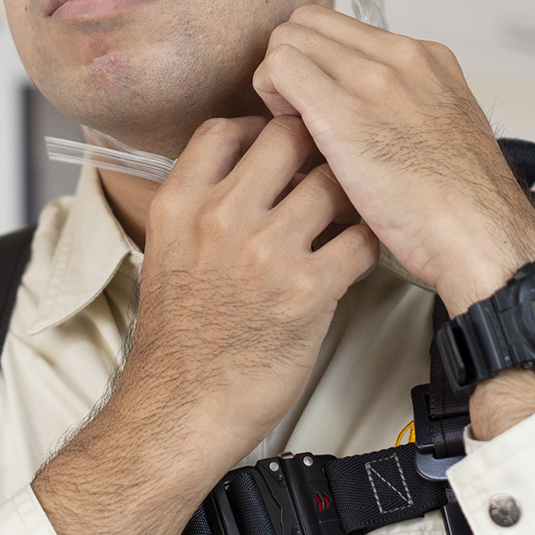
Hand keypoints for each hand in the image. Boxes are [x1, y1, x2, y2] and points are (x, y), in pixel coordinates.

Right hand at [32, 115, 376, 534]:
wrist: (181, 409)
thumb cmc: (180, 338)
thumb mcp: (167, 251)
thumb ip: (201, 203)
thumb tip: (250, 165)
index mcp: (179, 204)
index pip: (226, 127)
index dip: (260, 125)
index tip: (278, 137)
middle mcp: (220, 219)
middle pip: (287, 136)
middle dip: (315, 142)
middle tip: (330, 159)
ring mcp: (264, 253)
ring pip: (331, 182)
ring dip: (349, 190)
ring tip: (353, 203)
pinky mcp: (306, 292)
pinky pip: (358, 240)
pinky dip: (368, 239)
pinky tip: (362, 246)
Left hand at [252, 6, 534, 315]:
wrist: (481, 238)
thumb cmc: (462, 208)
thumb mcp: (444, 134)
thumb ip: (406, 108)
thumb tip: (368, 114)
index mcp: (427, 59)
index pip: (343, 27)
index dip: (319, 60)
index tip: (321, 99)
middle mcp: (400, 56)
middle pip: (309, 22)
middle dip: (292, 61)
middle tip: (297, 112)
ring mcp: (371, 78)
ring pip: (288, 37)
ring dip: (277, 79)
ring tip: (295, 128)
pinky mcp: (342, 109)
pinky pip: (278, 66)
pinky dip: (268, 96)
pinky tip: (289, 137)